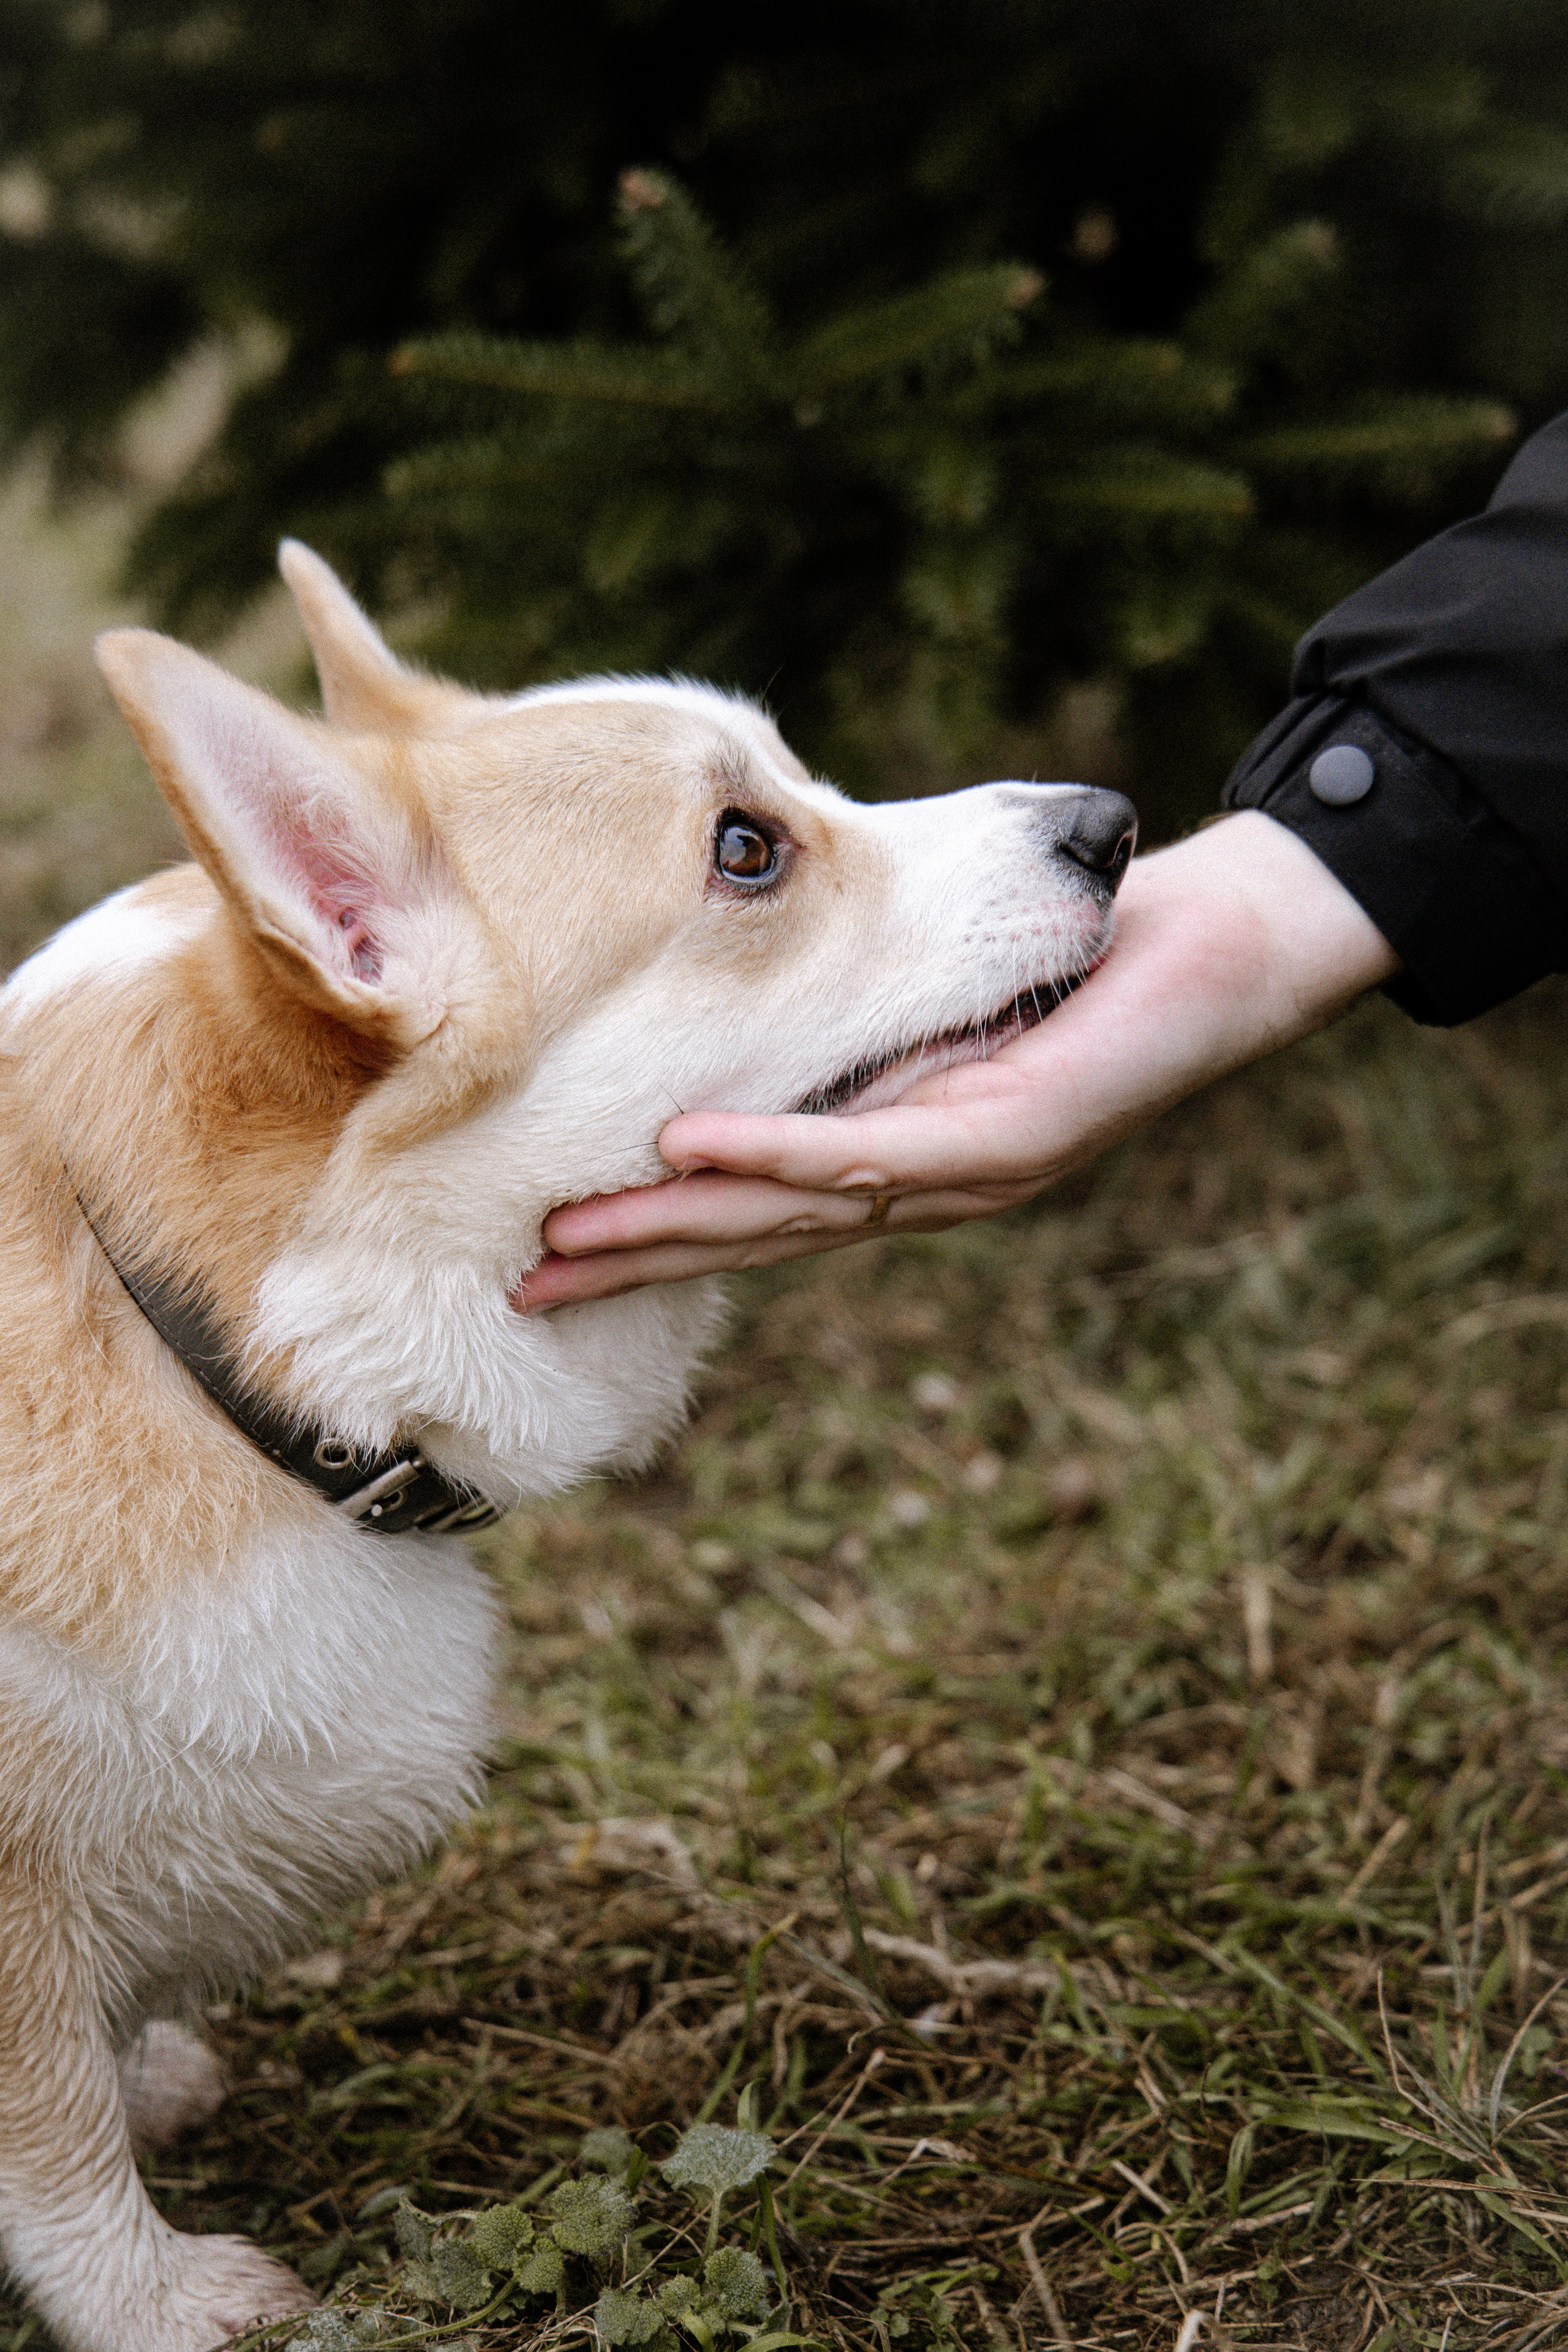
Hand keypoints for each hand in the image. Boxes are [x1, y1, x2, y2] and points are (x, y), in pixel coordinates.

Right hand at [518, 811, 1398, 1306]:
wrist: (1234, 948)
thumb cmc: (1084, 964)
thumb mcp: (944, 1001)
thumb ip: (860, 1033)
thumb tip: (754, 1026)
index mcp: (901, 1160)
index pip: (759, 1214)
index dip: (655, 1241)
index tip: (550, 1253)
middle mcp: (926, 1186)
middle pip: (759, 1237)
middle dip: (638, 1265)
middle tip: (525, 1288)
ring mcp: (969, 1173)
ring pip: (802, 1213)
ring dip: (681, 1229)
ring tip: (575, 1243)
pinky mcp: (1015, 1138)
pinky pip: (879, 1150)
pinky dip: (781, 1153)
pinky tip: (692, 1152)